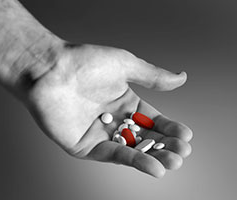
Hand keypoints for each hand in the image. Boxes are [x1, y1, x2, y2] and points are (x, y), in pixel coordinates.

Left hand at [25, 43, 192, 177]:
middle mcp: (115, 120)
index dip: (169, 127)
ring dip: (153, 157)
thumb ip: (153, 76)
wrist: (51, 69)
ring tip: (173, 161)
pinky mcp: (86, 146)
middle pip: (144, 137)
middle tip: (182, 151)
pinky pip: (113, 154)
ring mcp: (101, 134)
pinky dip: (133, 161)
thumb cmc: (85, 62)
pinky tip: (154, 166)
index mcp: (126, 102)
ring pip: (131, 150)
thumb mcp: (126, 65)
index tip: (186, 134)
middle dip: (164, 145)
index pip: (153, 119)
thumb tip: (181, 77)